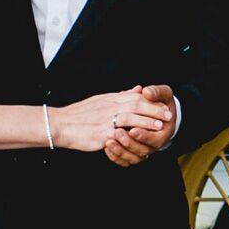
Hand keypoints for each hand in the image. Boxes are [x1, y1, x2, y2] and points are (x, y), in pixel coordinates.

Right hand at [51, 88, 170, 153]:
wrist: (61, 124)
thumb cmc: (81, 114)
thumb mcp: (102, 99)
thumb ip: (121, 95)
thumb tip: (138, 88)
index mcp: (111, 99)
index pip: (135, 96)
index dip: (151, 101)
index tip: (164, 105)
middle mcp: (109, 107)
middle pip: (136, 105)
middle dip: (154, 110)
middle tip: (167, 116)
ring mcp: (105, 120)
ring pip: (130, 118)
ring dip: (146, 122)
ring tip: (159, 127)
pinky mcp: (101, 133)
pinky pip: (118, 134)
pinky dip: (130, 136)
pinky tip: (140, 139)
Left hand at [106, 84, 176, 167]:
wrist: (158, 111)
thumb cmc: (161, 101)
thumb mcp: (163, 94)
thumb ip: (156, 92)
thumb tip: (147, 91)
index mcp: (163, 132)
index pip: (155, 139)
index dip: (144, 135)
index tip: (133, 129)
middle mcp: (154, 144)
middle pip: (142, 150)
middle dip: (129, 143)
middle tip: (117, 133)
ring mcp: (143, 149)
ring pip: (133, 158)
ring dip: (120, 151)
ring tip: (108, 141)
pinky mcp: (133, 152)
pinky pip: (125, 160)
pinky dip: (116, 156)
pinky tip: (106, 147)